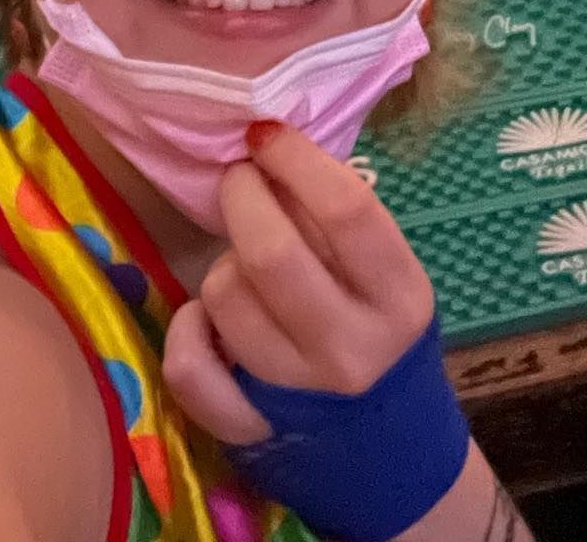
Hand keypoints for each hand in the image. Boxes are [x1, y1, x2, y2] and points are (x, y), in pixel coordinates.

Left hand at [162, 123, 435, 445]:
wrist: (390, 452)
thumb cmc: (386, 336)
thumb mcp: (390, 280)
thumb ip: (343, 227)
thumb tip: (276, 151)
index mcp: (399, 297)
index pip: (346, 211)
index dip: (297, 161)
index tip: (267, 134)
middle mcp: (351, 346)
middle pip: (272, 254)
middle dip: (242, 197)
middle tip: (238, 177)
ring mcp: (297, 392)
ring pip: (226, 298)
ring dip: (223, 263)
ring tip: (243, 261)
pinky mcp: (250, 428)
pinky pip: (191, 366)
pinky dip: (188, 328)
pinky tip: (207, 316)